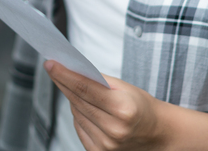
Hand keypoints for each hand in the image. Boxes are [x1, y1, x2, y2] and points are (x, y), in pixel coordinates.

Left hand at [46, 61, 166, 150]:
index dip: (65, 75)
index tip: (50, 64)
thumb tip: (71, 71)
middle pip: (78, 101)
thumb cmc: (140, 106)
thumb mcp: (125, 87)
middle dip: (63, 82)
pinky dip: (78, 115)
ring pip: (76, 114)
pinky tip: (84, 107)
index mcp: (123, 109)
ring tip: (75, 88)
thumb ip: (99, 80)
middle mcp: (114, 130)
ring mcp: (106, 145)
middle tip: (54, 68)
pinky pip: (79, 127)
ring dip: (72, 99)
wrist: (156, 133)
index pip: (85, 89)